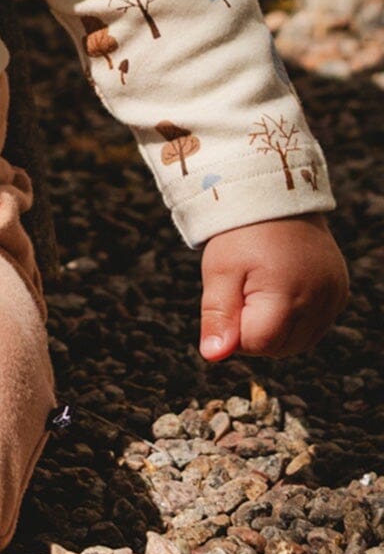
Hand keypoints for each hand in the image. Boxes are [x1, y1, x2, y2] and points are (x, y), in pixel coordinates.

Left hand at [199, 214, 348, 360]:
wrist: (276, 197)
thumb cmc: (242, 233)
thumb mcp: (220, 270)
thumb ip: (217, 316)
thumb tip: (213, 356)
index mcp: (288, 295)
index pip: (258, 344)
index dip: (235, 331)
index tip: (229, 299)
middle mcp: (320, 300)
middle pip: (280, 348)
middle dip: (254, 331)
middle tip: (243, 291)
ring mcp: (334, 297)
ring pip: (299, 341)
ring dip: (276, 328)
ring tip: (262, 289)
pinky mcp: (339, 293)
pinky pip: (315, 325)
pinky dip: (295, 318)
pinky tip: (281, 291)